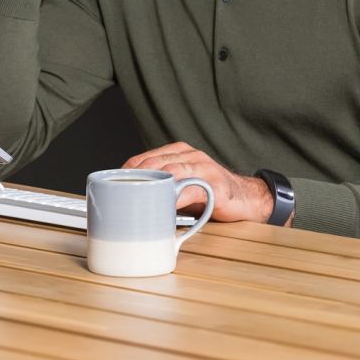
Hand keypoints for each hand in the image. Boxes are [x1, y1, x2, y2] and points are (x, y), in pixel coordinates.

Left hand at [123, 141, 281, 223]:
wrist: (249, 199)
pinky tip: (164, 207)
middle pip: (152, 165)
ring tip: (136, 201)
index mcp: (178, 152)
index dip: (125, 173)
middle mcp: (190, 155)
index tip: (111, 187)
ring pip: (169, 173)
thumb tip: (130, 201)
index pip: (143, 159)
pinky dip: (174, 199)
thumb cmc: (211, 193)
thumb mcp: (183, 184)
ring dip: (151, 188)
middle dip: (133, 181)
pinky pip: (189, 189)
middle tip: (119, 198)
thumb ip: (162, 185)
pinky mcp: (214, 184)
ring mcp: (203, 167)